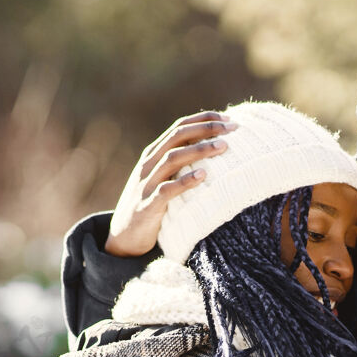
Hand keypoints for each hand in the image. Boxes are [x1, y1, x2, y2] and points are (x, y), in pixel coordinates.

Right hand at [105, 111, 237, 255]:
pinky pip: (166, 190)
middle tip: (232, 127)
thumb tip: (214, 152)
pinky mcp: (147, 206)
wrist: (124, 238)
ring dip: (199, 150)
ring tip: (223, 146)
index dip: (203, 119)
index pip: (179, 127)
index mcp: (153, 154)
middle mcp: (149, 164)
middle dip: (205, 128)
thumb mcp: (163, 181)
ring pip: (172, 158)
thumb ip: (181, 166)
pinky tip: (204, 176)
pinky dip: (185, 181)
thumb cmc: (152, 206)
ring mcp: (146, 184)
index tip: (228, 118)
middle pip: (177, 137)